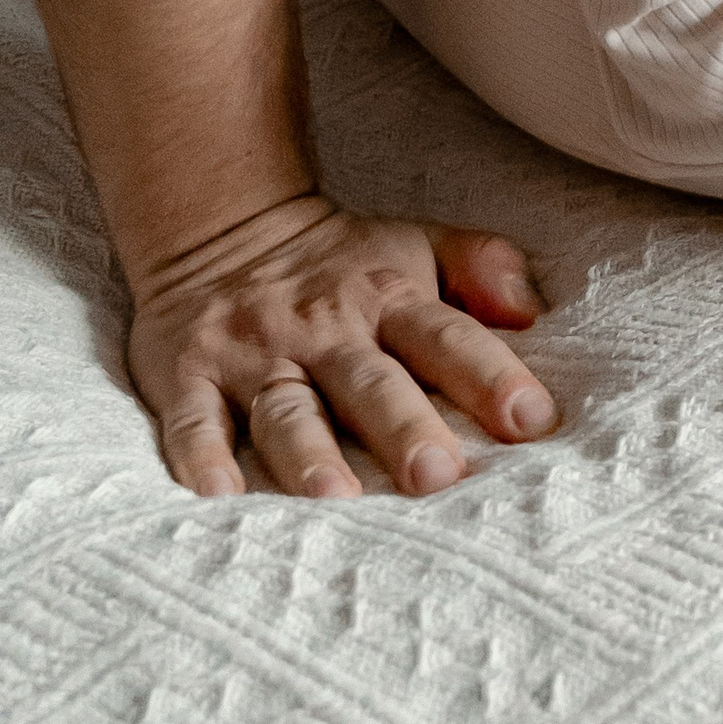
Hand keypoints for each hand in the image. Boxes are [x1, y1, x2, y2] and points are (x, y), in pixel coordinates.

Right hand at [125, 196, 556, 500]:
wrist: (221, 224)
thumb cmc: (344, 263)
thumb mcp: (419, 245)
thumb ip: (483, 267)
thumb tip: (533, 312)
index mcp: (388, 298)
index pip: (447, 336)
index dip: (490, 374)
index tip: (532, 419)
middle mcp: (323, 329)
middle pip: (369, 382)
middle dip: (404, 427)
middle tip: (439, 476)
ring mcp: (253, 355)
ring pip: (285, 409)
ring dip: (310, 454)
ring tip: (337, 499)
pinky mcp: (189, 376)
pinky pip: (192, 421)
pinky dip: (201, 459)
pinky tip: (218, 498)